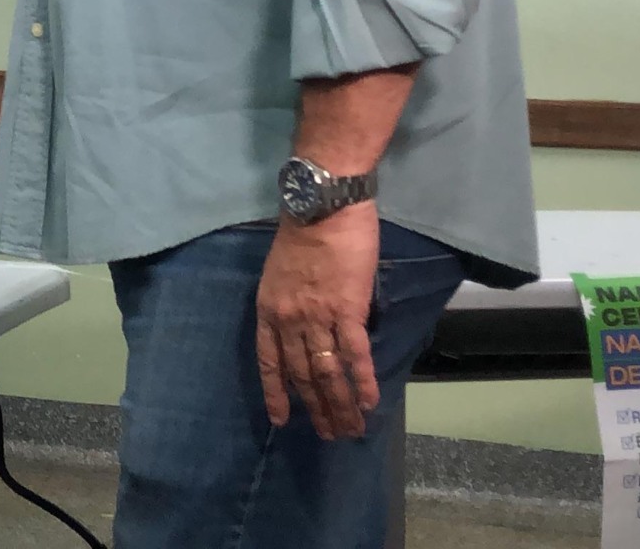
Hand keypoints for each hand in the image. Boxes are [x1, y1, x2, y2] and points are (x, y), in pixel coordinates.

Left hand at [255, 204, 380, 437]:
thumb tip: (315, 327)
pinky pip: (355, 355)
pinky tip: (371, 402)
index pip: (270, 362)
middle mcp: (289, 320)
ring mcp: (317, 317)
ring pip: (328, 372)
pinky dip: (363, 382)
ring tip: (351, 429)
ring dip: (340, 405)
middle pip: (302, 374)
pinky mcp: (347, 310)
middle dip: (317, 408)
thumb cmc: (304, 230)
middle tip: (331, 434)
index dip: (276, 392)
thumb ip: (293, 303)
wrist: (322, 204)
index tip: (282, 419)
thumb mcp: (281, 271)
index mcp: (269, 310)